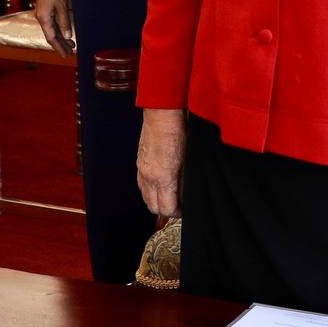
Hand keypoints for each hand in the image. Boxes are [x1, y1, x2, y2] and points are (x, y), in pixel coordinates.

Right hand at [34, 0, 74, 55]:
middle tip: (70, 52)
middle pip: (51, 35)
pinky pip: (51, 23)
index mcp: (44, 18)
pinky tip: (64, 32)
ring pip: (51, 30)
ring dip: (60, 37)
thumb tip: (68, 35)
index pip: (52, 38)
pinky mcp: (44, 9)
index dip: (59, 47)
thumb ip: (64, 22)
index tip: (66, 55)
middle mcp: (41, 18)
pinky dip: (58, 29)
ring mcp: (42, 13)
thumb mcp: (62, 6)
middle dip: (60, 44)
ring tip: (70, 44)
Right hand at [137, 108, 184, 222]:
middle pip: (153, 207)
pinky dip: (149, 190)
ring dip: (156, 201)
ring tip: (169, 198)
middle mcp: (148, 177)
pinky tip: (159, 186)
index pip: (167, 209)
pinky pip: (141, 185)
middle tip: (178, 207)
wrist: (163, 114)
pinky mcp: (139, 163)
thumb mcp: (188, 161)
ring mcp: (141, 170)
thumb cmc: (180, 133)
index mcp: (162, 178)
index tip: (185, 210)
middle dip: (166, 211)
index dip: (177, 213)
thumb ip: (184, 182)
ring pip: (145, 197)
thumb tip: (185, 196)